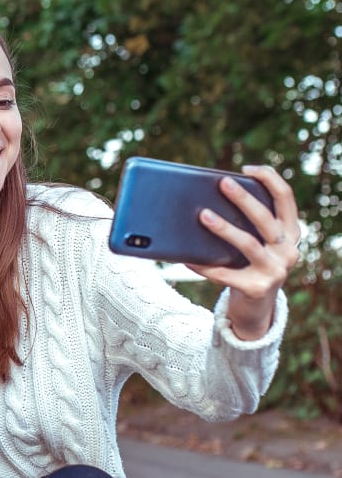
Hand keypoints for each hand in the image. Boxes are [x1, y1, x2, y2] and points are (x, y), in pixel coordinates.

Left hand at [185, 165, 300, 339]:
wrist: (255, 308)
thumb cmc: (248, 266)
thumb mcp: (257, 244)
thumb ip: (247, 225)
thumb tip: (208, 202)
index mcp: (290, 233)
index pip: (285, 198)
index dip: (269, 179)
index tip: (247, 169)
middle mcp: (288, 251)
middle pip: (265, 219)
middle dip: (244, 199)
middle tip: (222, 184)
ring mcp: (275, 271)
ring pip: (248, 244)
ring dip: (224, 229)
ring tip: (203, 215)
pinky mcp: (256, 288)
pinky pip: (225, 274)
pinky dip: (205, 265)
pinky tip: (187, 258)